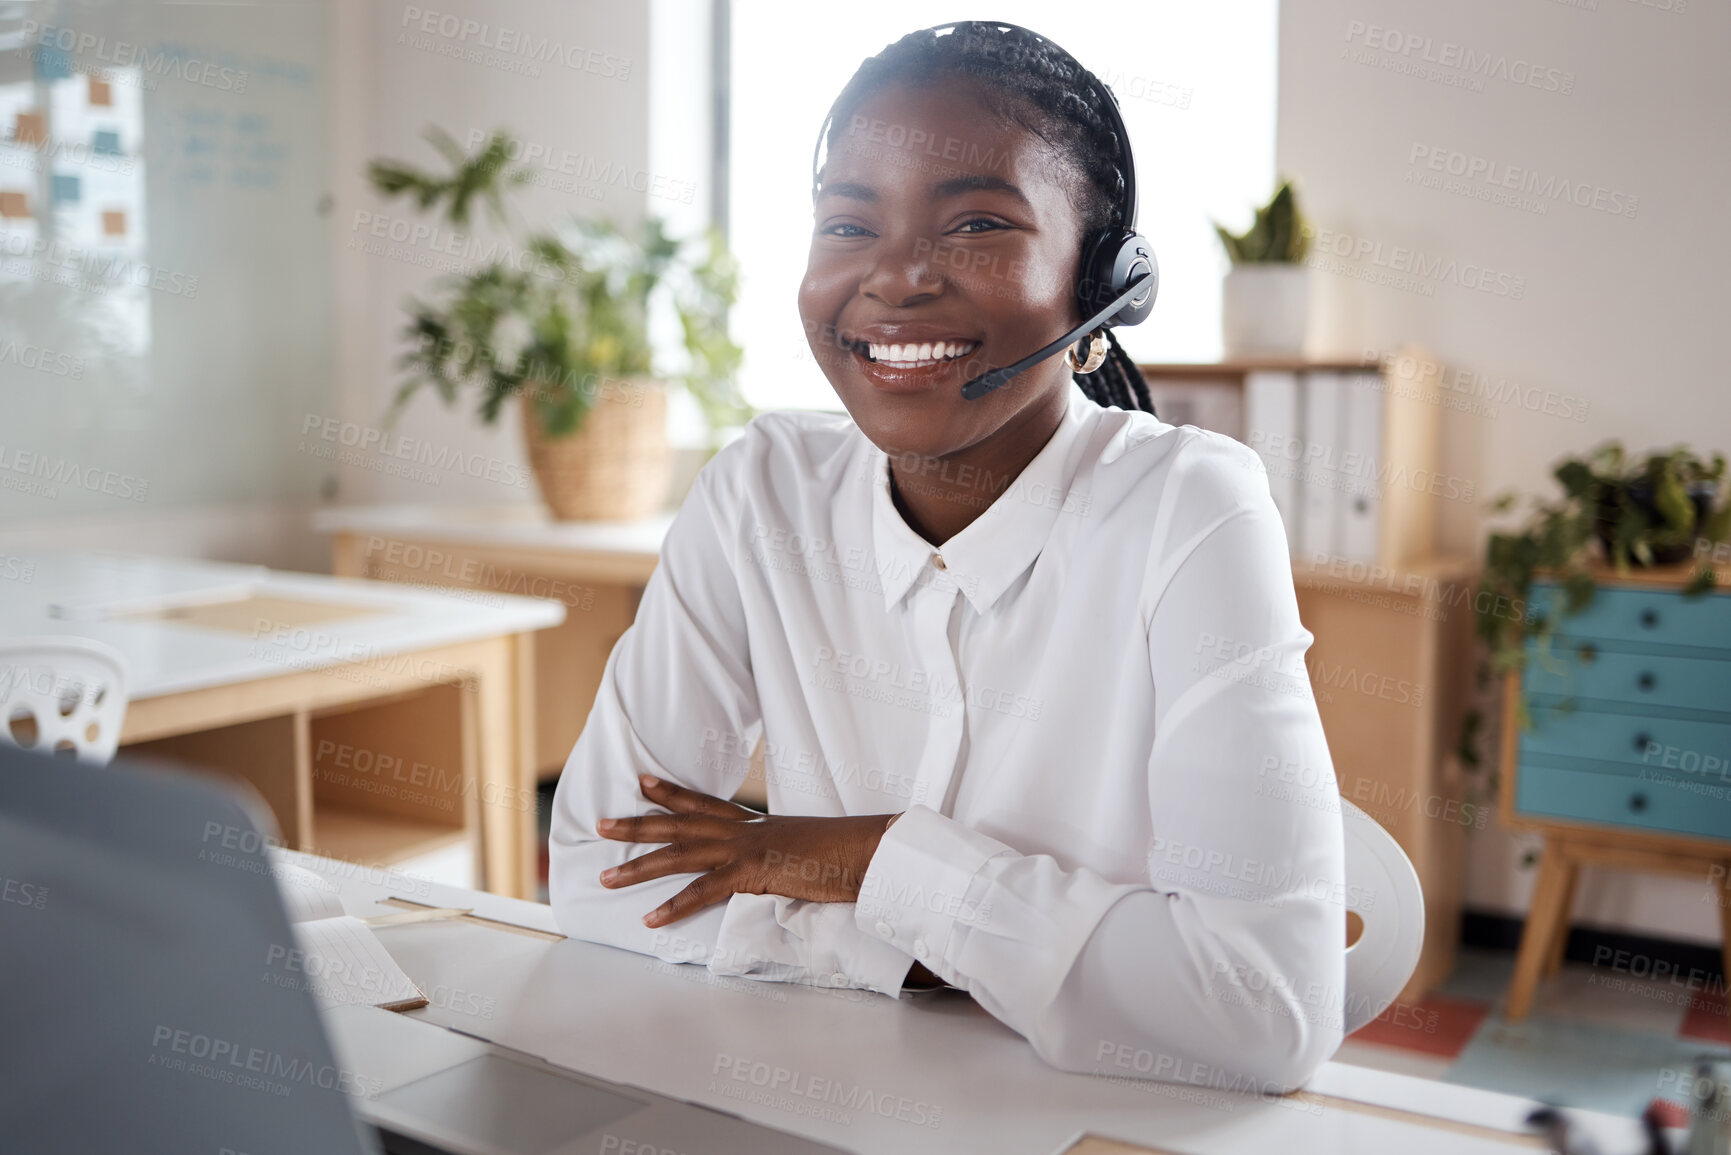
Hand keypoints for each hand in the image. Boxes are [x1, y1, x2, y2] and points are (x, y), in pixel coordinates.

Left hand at [596, 774, 895, 927]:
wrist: (870, 849)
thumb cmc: (847, 852)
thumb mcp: (807, 849)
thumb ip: (785, 854)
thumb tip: (779, 865)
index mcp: (758, 824)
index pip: (705, 804)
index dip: (672, 793)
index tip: (643, 782)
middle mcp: (745, 831)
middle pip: (679, 825)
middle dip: (637, 825)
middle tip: (600, 825)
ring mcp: (747, 849)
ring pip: (680, 855)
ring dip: (639, 867)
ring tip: (606, 878)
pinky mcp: (754, 873)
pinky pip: (705, 890)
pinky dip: (676, 906)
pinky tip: (650, 918)